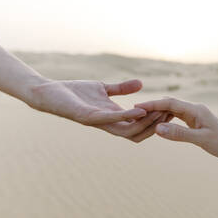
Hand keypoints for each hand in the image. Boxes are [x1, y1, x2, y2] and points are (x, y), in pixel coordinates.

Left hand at [30, 78, 169, 141]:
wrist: (48, 92)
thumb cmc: (74, 92)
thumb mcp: (103, 88)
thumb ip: (121, 89)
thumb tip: (141, 84)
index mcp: (112, 119)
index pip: (139, 127)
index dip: (154, 121)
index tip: (169, 110)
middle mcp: (107, 124)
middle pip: (137, 134)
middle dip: (154, 125)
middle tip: (169, 114)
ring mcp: (98, 122)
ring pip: (127, 131)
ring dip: (145, 123)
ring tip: (159, 112)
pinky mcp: (87, 117)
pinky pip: (111, 120)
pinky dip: (127, 117)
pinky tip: (139, 110)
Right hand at [135, 97, 217, 159]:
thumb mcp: (200, 140)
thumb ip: (179, 134)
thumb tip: (157, 129)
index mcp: (196, 110)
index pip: (169, 103)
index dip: (152, 104)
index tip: (137, 106)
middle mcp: (195, 109)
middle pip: (169, 104)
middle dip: (152, 107)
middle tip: (135, 112)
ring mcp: (196, 115)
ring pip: (173, 110)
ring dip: (159, 113)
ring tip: (143, 117)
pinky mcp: (197, 121)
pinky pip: (178, 117)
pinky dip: (167, 119)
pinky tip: (159, 124)